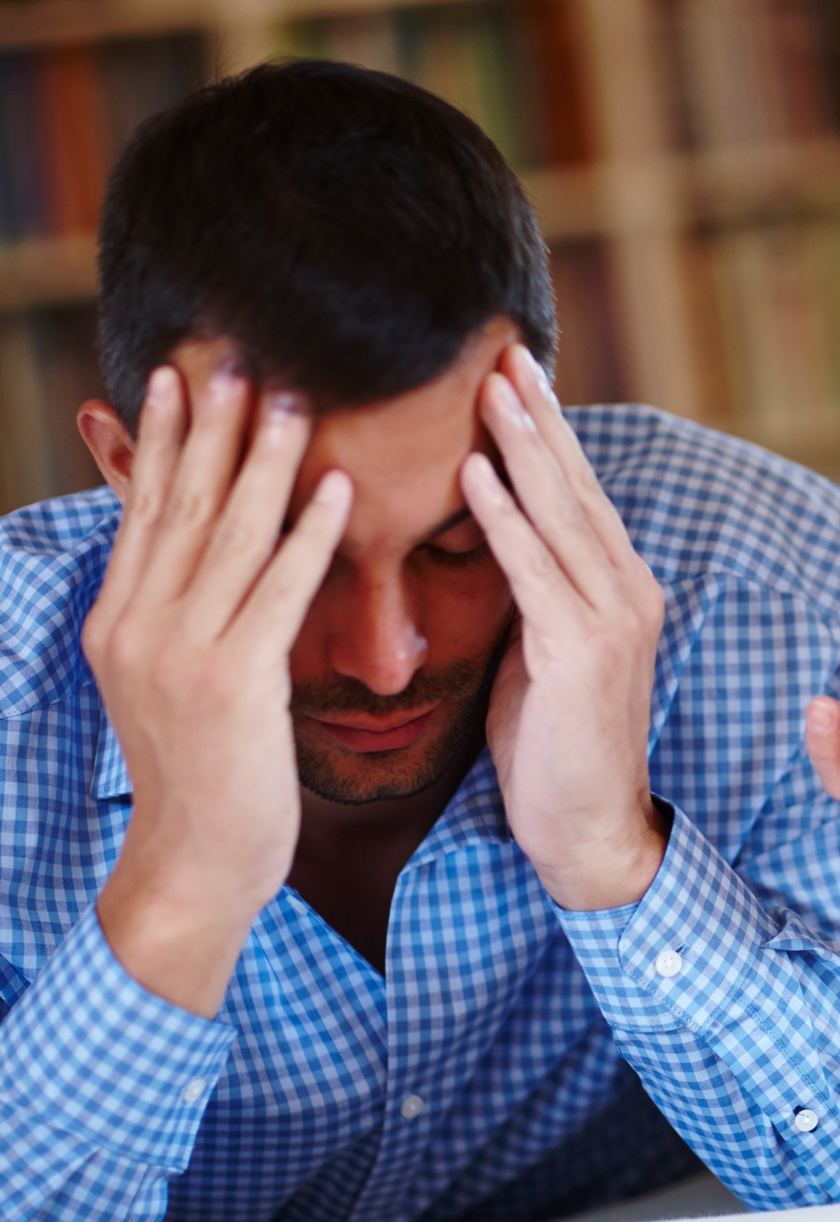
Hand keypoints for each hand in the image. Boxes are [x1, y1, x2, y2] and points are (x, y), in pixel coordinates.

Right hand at [87, 354, 351, 1015]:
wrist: (195, 866)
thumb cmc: (206, 776)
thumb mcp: (172, 684)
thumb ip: (183, 616)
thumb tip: (195, 558)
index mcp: (121, 621)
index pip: (145, 511)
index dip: (161, 441)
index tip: (178, 376)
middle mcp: (140, 626)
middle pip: (182, 507)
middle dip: (209, 428)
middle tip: (236, 356)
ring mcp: (181, 653)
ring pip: (228, 537)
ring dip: (262, 462)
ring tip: (291, 398)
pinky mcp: (234, 683)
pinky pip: (278, 592)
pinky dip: (306, 535)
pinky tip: (335, 489)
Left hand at [460, 345, 667, 909]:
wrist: (589, 833)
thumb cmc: (555, 752)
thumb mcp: (542, 656)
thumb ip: (532, 596)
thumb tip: (494, 541)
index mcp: (621, 590)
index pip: (578, 495)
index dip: (548, 432)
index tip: (514, 375)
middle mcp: (629, 592)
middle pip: (576, 486)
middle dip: (539, 416)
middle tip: (502, 350)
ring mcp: (613, 621)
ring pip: (561, 514)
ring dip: (522, 445)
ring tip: (489, 387)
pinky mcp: (584, 653)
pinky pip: (536, 570)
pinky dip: (503, 517)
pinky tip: (474, 471)